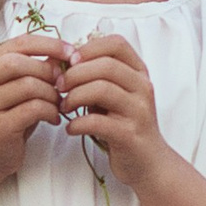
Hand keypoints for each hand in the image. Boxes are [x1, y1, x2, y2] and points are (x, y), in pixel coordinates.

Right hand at [0, 34, 67, 177]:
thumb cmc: (9, 118)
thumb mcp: (23, 89)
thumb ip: (38, 69)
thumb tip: (66, 53)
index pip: (20, 42)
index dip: (50, 44)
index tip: (73, 53)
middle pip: (19, 62)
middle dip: (49, 71)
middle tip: (64, 85)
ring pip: (27, 85)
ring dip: (52, 94)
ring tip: (59, 104)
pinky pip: (32, 110)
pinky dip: (50, 112)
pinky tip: (54, 119)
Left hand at [55, 33, 165, 183]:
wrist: (148, 162)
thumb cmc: (123, 124)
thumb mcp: (113, 95)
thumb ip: (96, 77)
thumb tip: (61, 61)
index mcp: (138, 73)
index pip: (116, 44)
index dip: (89, 49)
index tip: (70, 62)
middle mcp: (143, 88)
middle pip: (106, 65)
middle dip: (75, 74)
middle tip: (58, 86)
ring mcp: (139, 111)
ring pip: (102, 89)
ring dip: (74, 97)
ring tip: (63, 107)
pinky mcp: (130, 135)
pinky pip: (98, 122)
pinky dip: (78, 123)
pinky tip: (71, 128)